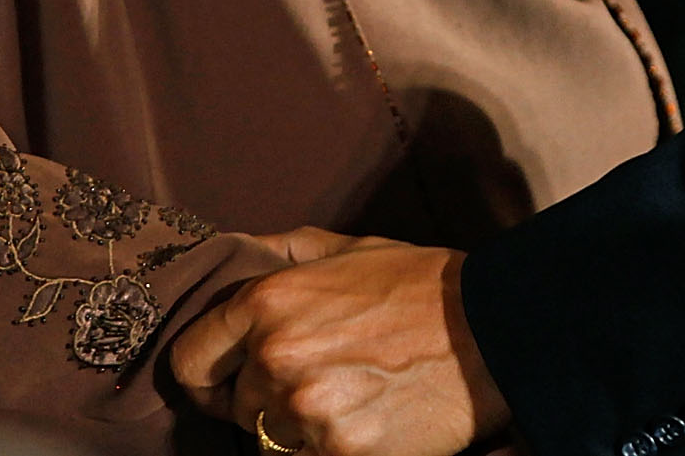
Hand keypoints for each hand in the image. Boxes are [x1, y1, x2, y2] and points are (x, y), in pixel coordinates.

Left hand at [171, 241, 509, 455]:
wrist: (493, 330)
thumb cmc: (421, 285)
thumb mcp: (346, 248)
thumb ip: (281, 252)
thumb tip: (234, 250)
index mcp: (266, 302)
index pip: (191, 360)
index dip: (205, 374)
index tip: (223, 381)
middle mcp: (276, 356)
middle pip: (235, 404)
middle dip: (263, 398)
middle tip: (313, 381)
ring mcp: (307, 409)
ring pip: (270, 438)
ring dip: (296, 427)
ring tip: (345, 399)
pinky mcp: (341, 450)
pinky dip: (329, 448)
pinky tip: (364, 422)